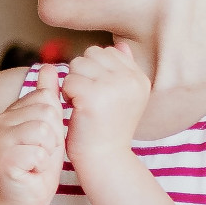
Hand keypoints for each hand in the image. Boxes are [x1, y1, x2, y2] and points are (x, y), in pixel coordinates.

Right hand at [0, 67, 67, 204]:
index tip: (45, 139)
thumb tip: (48, 66)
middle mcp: (1, 121)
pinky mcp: (4, 159)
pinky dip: (42, 165)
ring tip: (37, 161)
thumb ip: (48, 97)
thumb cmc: (40, 163)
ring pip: (44, 131)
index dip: (55, 122)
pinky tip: (32, 171)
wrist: (28, 198)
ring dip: (48, 151)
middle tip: (41, 153)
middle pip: (47, 113)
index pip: (47, 98)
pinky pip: (38, 152)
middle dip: (53, 137)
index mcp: (11, 111)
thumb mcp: (49, 126)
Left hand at [59, 45, 150, 162]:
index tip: (99, 93)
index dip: (95, 69)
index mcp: (139, 78)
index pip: (109, 51)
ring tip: (82, 103)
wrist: (105, 159)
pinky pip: (69, 80)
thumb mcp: (124, 97)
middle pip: (91, 54)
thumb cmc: (108, 128)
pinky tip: (75, 109)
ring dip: (73, 83)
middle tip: (87, 98)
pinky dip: (66, 94)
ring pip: (78, 64)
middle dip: (82, 73)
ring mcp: (113, 87)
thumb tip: (120, 45)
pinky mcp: (93, 97)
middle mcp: (131, 80)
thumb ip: (123, 69)